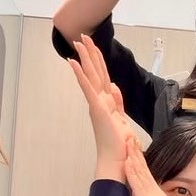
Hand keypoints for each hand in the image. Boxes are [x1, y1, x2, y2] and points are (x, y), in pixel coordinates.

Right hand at [69, 35, 134, 180]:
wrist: (116, 159)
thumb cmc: (118, 143)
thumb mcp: (121, 117)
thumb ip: (117, 101)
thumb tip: (114, 86)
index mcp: (106, 101)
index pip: (102, 76)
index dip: (97, 60)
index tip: (92, 46)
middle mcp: (100, 100)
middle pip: (95, 72)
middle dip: (89, 53)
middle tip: (82, 36)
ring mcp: (97, 103)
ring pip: (91, 76)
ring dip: (85, 58)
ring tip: (78, 43)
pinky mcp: (97, 108)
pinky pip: (88, 88)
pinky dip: (81, 75)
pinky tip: (74, 63)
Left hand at [125, 139, 186, 195]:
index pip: (147, 177)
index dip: (140, 163)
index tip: (134, 150)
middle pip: (145, 171)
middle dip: (136, 154)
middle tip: (130, 138)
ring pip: (142, 174)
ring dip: (134, 158)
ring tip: (127, 143)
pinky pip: (139, 185)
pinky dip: (133, 172)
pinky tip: (127, 162)